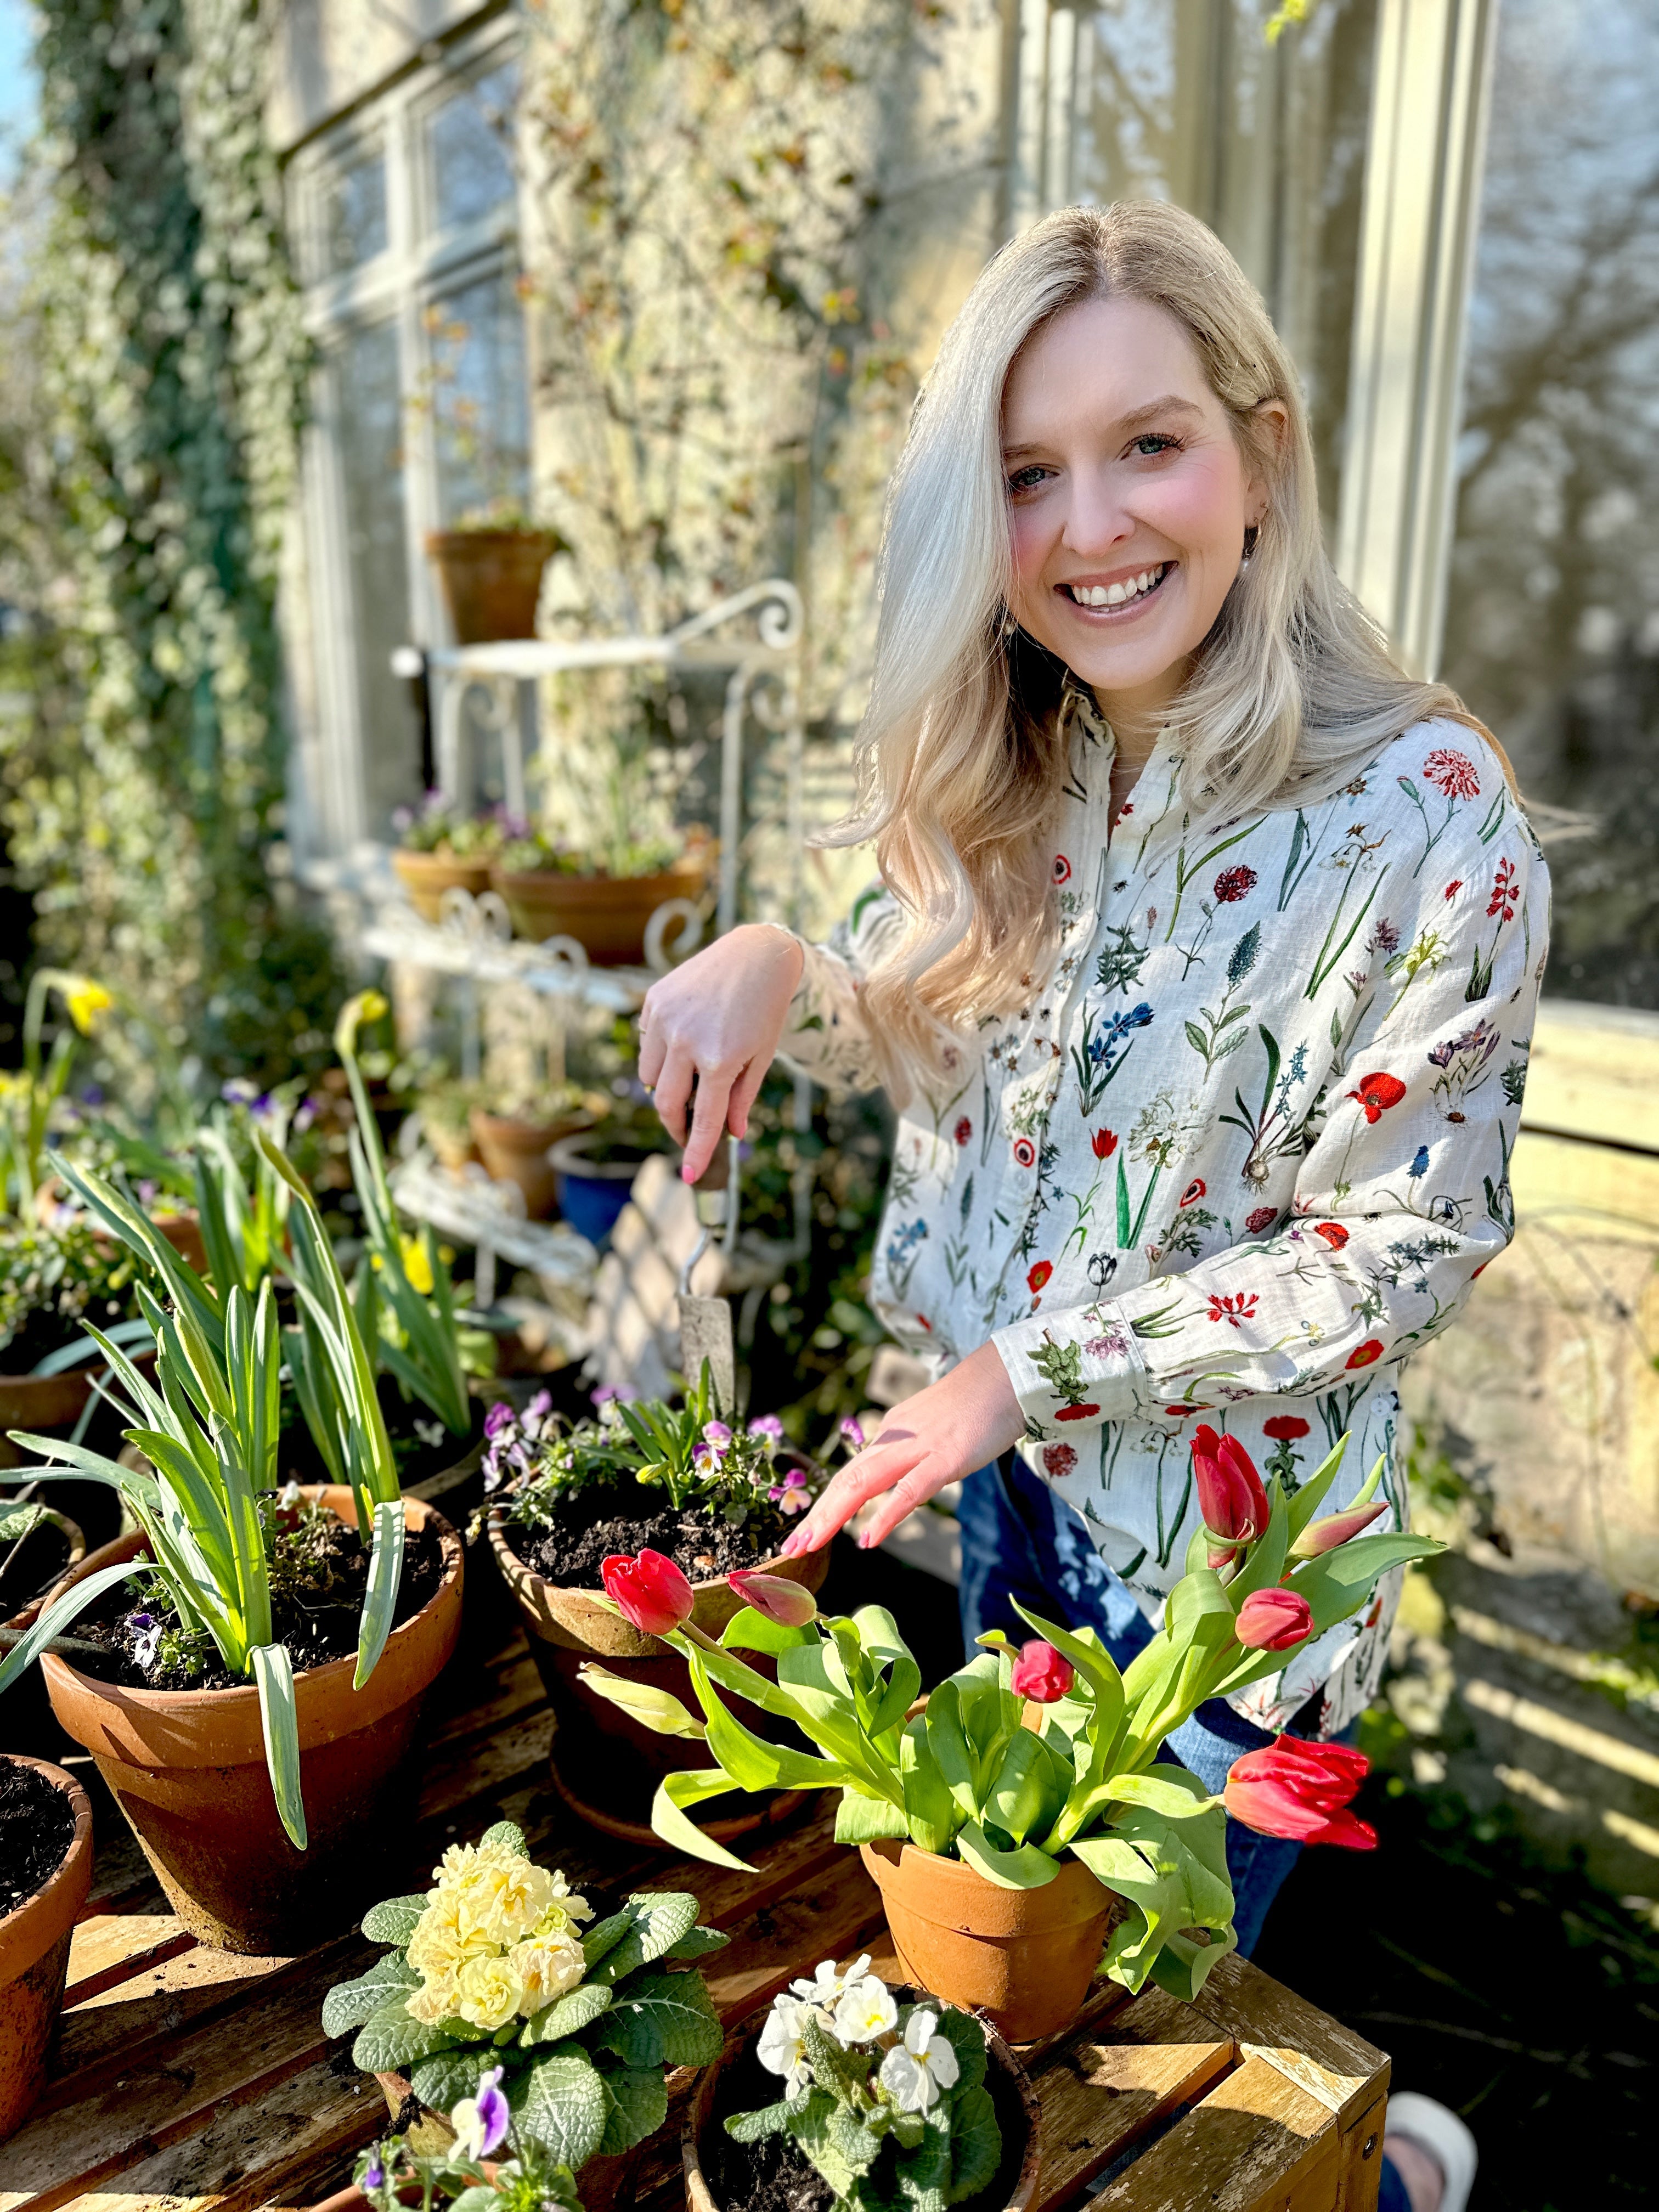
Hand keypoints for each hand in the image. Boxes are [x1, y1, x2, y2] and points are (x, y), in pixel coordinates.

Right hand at [638, 924, 805, 1182]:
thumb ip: (743, 1098)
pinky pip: (647, 1045)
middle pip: (667, 1104)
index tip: (689, 1176)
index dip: (696, 1151)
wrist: (755, 954)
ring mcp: (665, 1020)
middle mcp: (685, 1041)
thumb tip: (733, 1135)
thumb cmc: (766, 1007)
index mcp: (719, 1060)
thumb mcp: (762, 1056)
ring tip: (693, 1073)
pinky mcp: (653, 1001)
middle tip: (688, 1130)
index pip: (704, 1119)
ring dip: (668, 1086)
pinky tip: (685, 1040)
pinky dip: (661, 1055)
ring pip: (651, 1077)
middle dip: (676, 1124)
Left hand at [780, 1342, 1026, 1555]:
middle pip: (849, 1479)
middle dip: (818, 1514)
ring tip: (809, 1543)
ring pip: (866, 1481)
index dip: (827, 1503)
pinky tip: (869, 1538)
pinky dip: (886, 1514)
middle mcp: (897, 1438)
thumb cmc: (980, 1405)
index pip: (853, 1472)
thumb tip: (899, 1483)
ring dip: (834, 1515)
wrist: (1009, 1375)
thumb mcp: (936, 1431)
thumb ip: (915, 1455)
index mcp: (894, 1433)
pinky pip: (911, 1490)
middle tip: (792, 1546)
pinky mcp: (946, 1458)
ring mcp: (921, 1447)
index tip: (806, 1531)